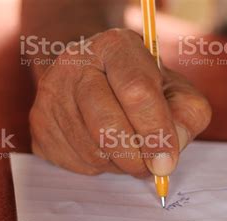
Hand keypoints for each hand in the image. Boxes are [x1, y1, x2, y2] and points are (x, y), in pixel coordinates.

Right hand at [29, 28, 210, 176]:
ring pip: (91, 150)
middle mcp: (75, 64)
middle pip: (107, 126)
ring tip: (129, 151)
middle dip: (136, 158)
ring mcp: (51, 94)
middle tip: (150, 167)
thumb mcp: (175, 89)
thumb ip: (187, 115)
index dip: (155, 132)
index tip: (167, 161)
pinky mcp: (39, 123)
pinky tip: (105, 149)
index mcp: (114, 46)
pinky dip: (98, 166)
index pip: (137, 92)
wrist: (93, 75)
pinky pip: (74, 162)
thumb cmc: (140, 84)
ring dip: (119, 164)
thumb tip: (167, 155)